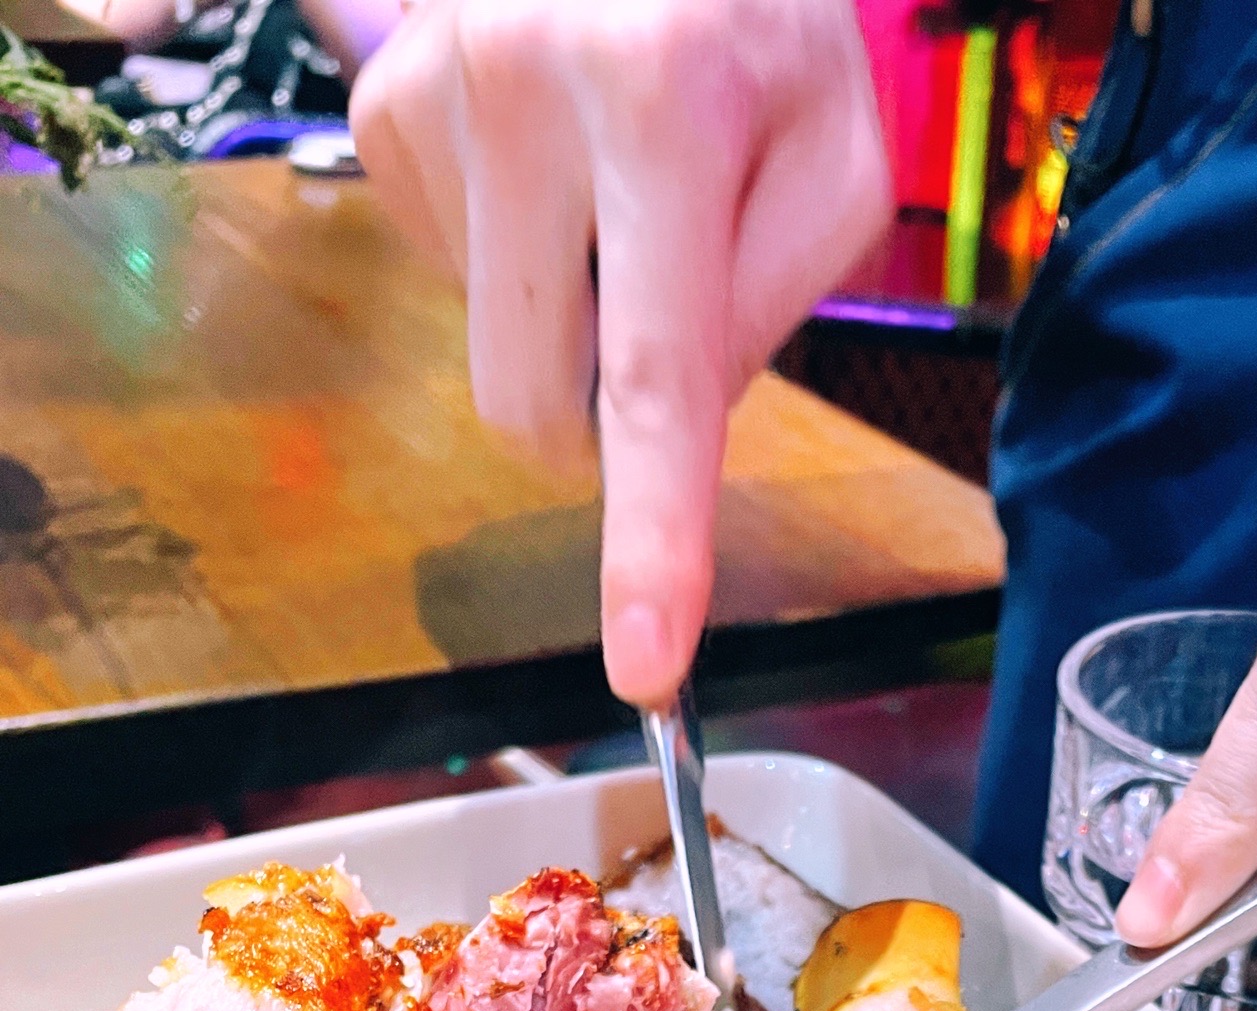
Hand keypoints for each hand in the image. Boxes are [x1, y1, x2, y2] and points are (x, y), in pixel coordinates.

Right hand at [351, 0, 889, 704]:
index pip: (656, 382)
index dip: (650, 541)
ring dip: (563, 315)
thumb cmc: (765, 25)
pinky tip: (554, 163)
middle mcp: (521, 86)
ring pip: (490, 348)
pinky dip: (514, 253)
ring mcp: (432, 90)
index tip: (642, 664)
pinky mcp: (382, 103)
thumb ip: (774, 305)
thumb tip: (667, 422)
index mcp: (663, 104)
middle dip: (600, 421)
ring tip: (616, 184)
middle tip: (661, 300)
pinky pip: (447, 272)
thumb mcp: (837, 157)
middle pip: (536, 406)